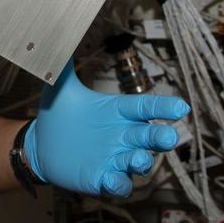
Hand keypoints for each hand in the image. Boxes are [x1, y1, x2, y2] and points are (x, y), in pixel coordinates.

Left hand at [24, 61, 188, 195]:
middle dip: (160, 137)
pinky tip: (110, 179)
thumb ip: (64, 68)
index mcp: (118, 111)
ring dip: (142, 162)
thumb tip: (59, 38)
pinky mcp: (102, 178)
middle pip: (149, 136)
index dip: (163, 107)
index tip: (181, 107)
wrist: (41, 144)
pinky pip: (118, 184)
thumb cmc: (59, 116)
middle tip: (168, 137)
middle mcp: (123, 135)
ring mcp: (115, 158)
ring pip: (138, 162)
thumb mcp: (61, 91)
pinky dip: (118, 183)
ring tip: (139, 159)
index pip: (145, 107)